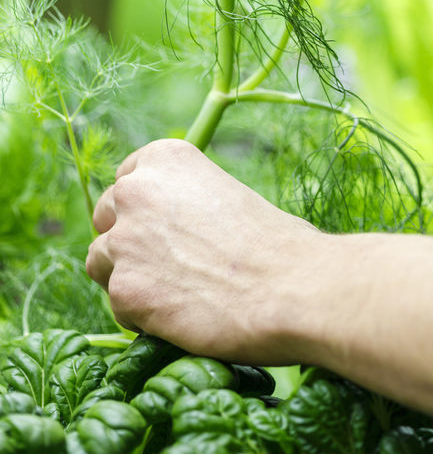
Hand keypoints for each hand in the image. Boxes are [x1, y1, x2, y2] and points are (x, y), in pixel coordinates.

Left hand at [86, 139, 321, 361]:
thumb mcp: (227, 193)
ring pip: (101, 261)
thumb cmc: (275, 243)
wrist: (290, 286)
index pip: (126, 178)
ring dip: (128, 276)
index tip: (161, 226)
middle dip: (128, 238)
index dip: (142, 207)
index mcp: (165, 158)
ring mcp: (125, 240)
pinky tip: (179, 315)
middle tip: (167, 264)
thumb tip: (171, 223)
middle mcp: (135, 190)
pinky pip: (116, 304)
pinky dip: (140, 314)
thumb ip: (186, 200)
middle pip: (106, 216)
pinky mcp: (124, 290)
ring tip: (174, 291)